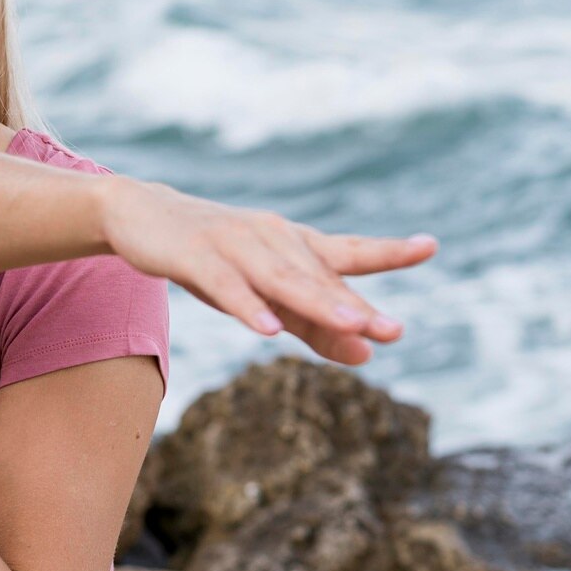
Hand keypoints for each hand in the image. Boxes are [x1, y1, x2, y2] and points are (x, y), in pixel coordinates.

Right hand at [96, 179, 438, 365]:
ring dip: (317, 302)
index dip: (388, 251)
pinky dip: (248, 305)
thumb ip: (315, 324)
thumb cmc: (215, 257)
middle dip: (355, 305)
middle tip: (393, 330)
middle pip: (320, 277)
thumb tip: (367, 355)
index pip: (348, 251)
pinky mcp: (196, 256)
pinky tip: (268, 329)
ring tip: (352, 326)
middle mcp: (272, 239)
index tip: (429, 246)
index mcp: (293, 246)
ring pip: (281, 278)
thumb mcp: (267, 293)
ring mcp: (234, 245)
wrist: (140, 214)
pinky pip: (226, 285)